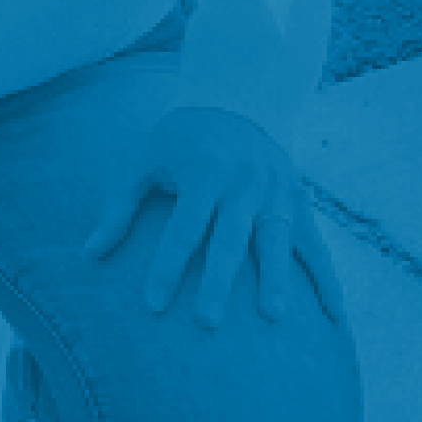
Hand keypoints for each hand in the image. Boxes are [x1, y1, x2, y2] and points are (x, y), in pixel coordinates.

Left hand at [98, 108, 339, 328]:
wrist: (239, 100)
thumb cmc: (181, 140)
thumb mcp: (144, 160)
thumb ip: (118, 207)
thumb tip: (87, 254)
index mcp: (204, 172)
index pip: (184, 228)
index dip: (167, 266)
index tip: (153, 304)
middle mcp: (244, 183)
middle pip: (230, 240)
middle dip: (219, 282)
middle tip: (207, 322)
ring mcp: (276, 192)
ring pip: (276, 241)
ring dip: (276, 280)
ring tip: (272, 317)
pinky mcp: (297, 202)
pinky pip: (315, 244)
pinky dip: (326, 278)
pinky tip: (334, 314)